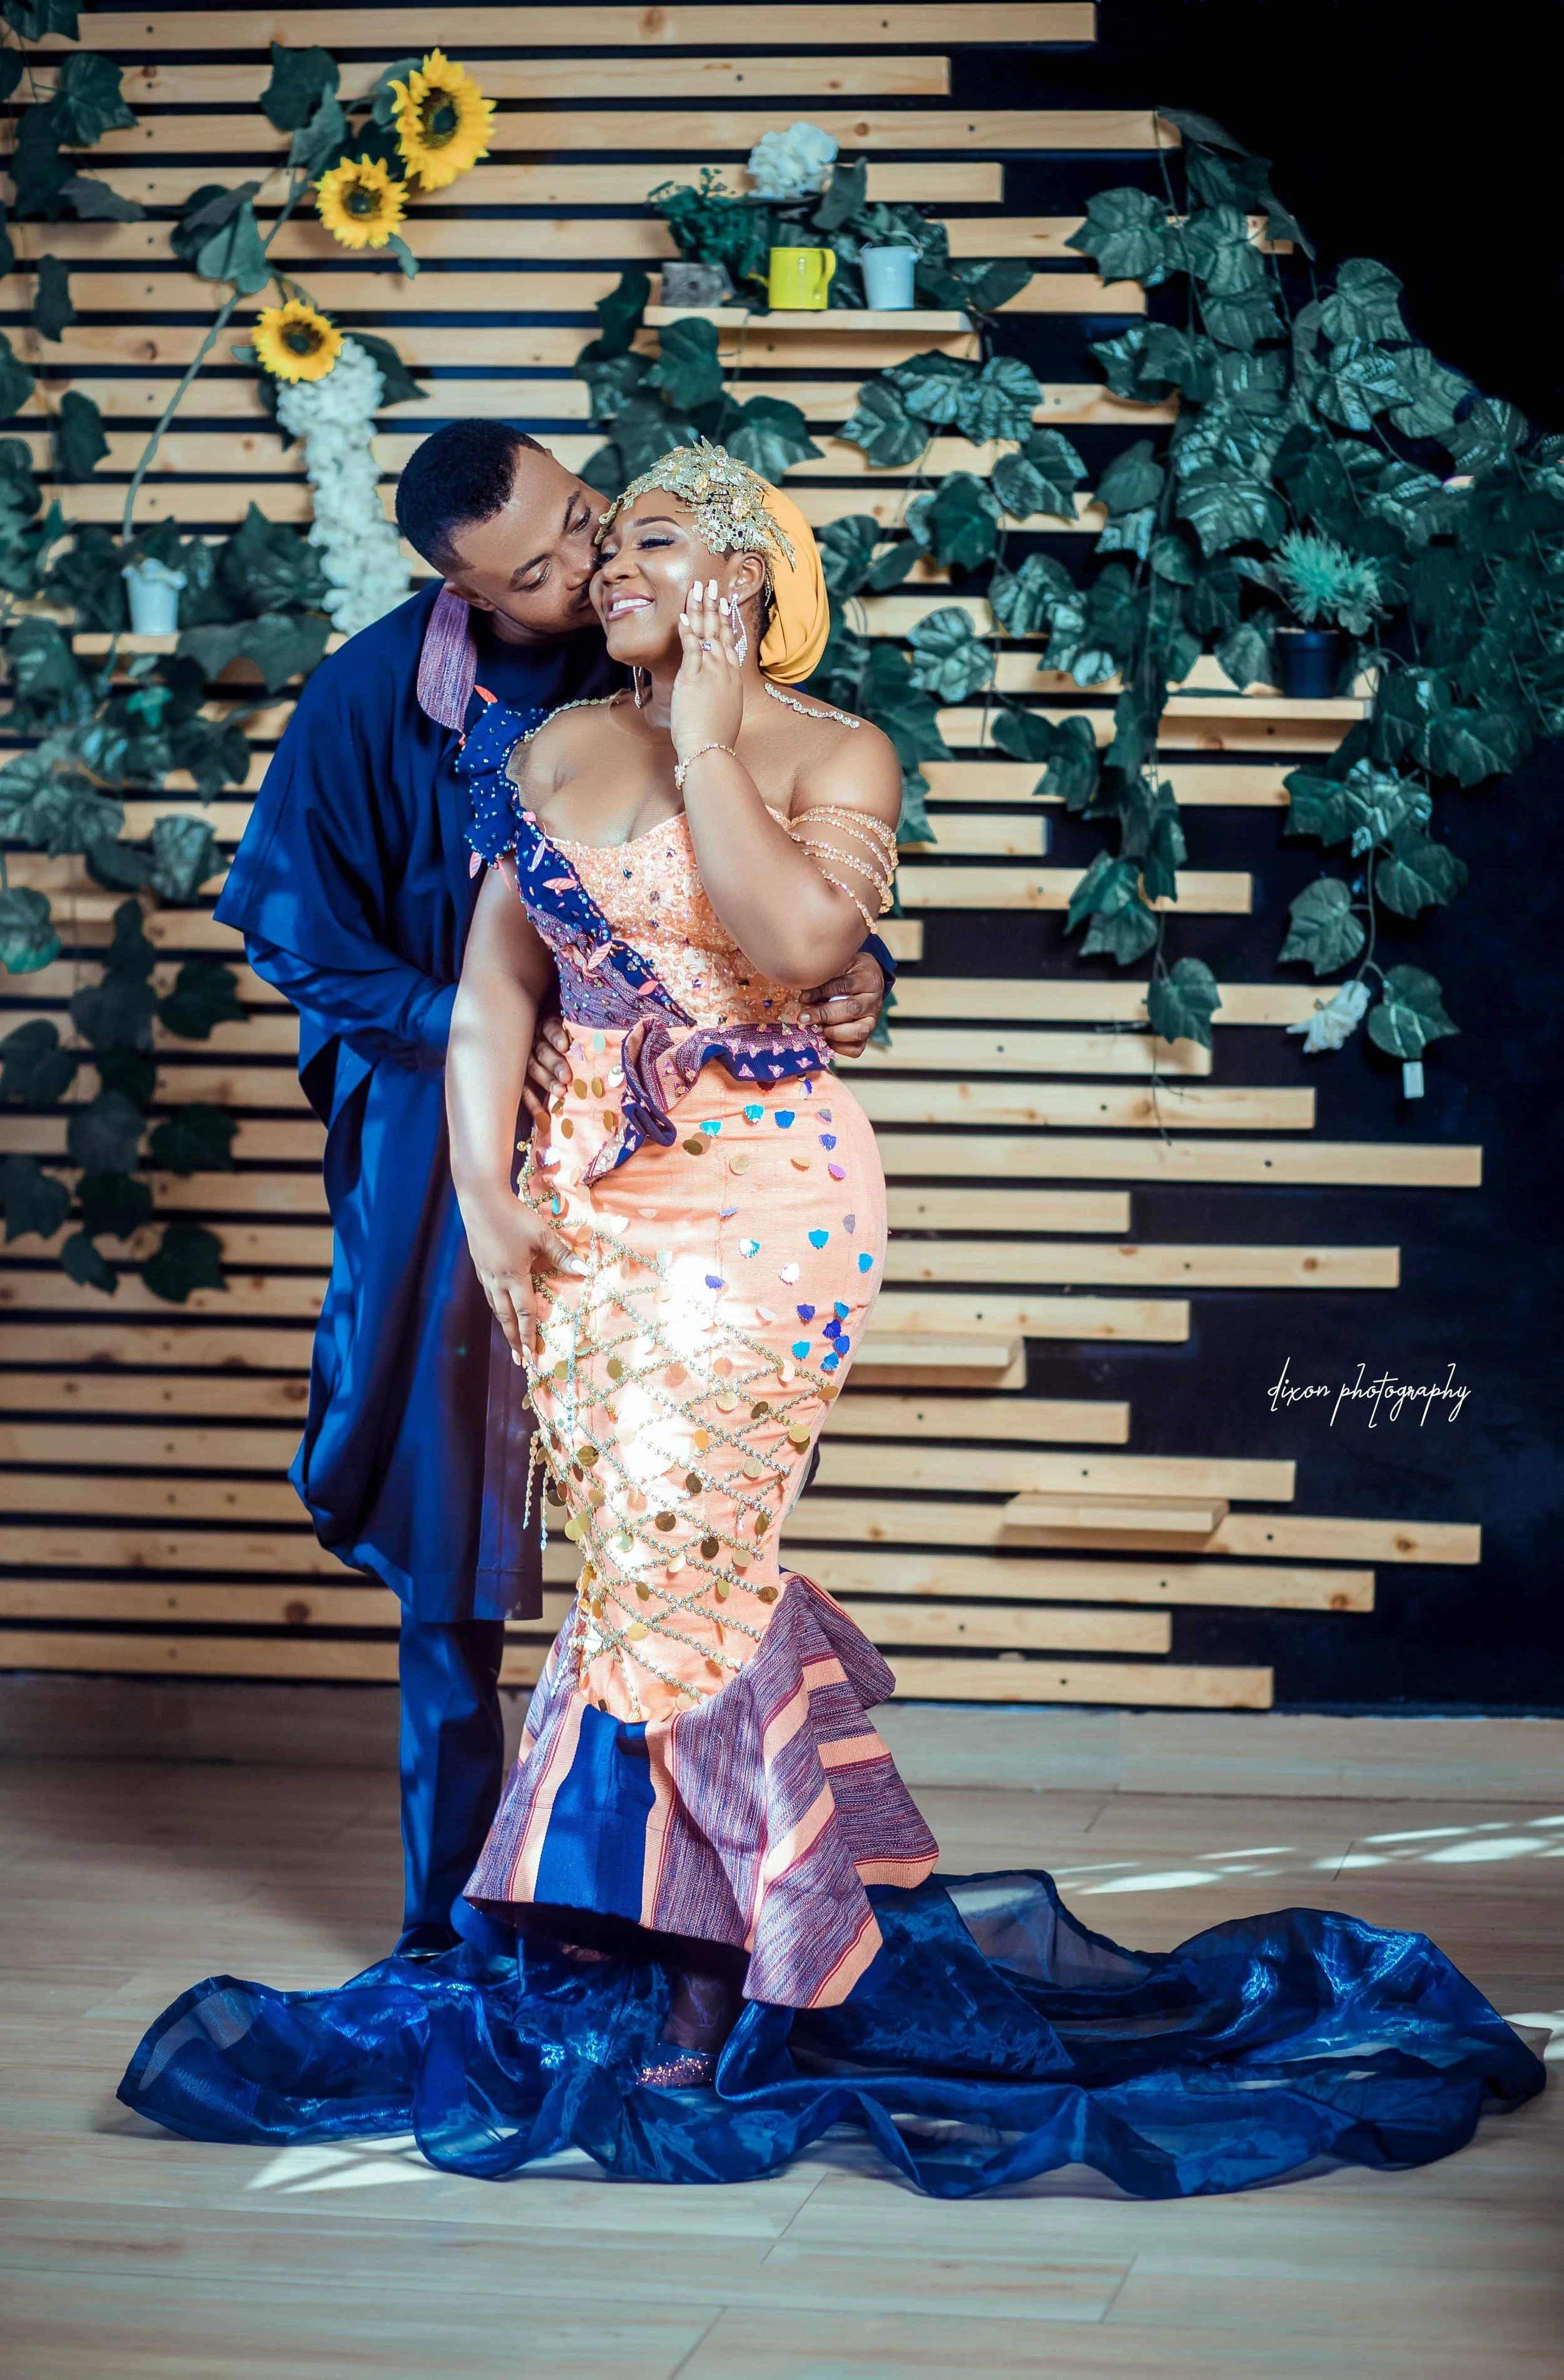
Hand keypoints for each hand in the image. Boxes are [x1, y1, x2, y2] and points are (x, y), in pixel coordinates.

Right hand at [462, 1189, 576, 1365]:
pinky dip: (497, 1306)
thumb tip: (584, 1272)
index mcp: (513, 1277)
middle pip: (505, 1318)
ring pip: (495, 1306)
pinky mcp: (479, 1264)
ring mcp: (485, 1273)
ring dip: (504, 1325)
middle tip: (520, 1360)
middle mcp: (496, 1280)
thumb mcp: (541, 1235)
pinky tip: (501, 1305)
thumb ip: (562, 1255)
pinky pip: (489, 1293)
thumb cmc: (513, 1215)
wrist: (479, 1197)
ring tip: (511, 1338)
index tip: (532, 1357)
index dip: (529, 1337)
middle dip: (513, 1341)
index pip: (524, 1315)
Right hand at [523, 1013, 571, 1123]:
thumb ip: (582, 1040)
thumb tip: (601, 1047)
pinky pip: (524, 1091)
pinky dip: (533, 1104)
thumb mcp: (576, 1036)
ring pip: (533, 1069)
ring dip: (547, 1082)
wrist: (557, 1052)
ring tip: (560, 1093)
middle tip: (567, 1077)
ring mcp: (526, 1060)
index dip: (556, 1036)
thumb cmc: (574, 1044)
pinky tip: (543, 1115)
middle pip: (542, 1051)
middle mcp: (534, 1042)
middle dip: (555, 1064)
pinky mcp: (521, 1078)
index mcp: (547, 1027)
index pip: (550, 1029)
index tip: (566, 1046)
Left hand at [671, 576, 744, 770]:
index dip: (726, 621)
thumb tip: (715, 700)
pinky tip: (684, 614)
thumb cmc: (715, 741)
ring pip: (706, 632)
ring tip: (698, 587)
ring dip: (701, 607)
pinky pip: (690, 647)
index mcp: (733, 680)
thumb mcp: (724, 716)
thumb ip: (720, 700)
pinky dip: (687, 630)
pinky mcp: (693, 676)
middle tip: (712, 584)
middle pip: (720, 631)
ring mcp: (710, 672)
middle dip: (715, 605)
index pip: (730, 643)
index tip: (724, 604)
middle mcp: (725, 671)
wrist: (710, 751)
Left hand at [799, 948, 885, 1059]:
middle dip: (824, 1015)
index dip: (823, 992)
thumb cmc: (848, 972)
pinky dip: (839, 1047)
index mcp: (868, 979)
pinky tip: (825, 1038)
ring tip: (815, 1029)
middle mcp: (873, 1001)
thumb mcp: (839, 966)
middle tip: (804, 1018)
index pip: (845, 986)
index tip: (803, 997)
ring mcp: (873, 1020)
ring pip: (858, 1031)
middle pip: (851, 1009)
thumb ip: (825, 977)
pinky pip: (857, 1048)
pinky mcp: (867, 1035)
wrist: (868, 980)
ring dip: (832, 1032)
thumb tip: (802, 992)